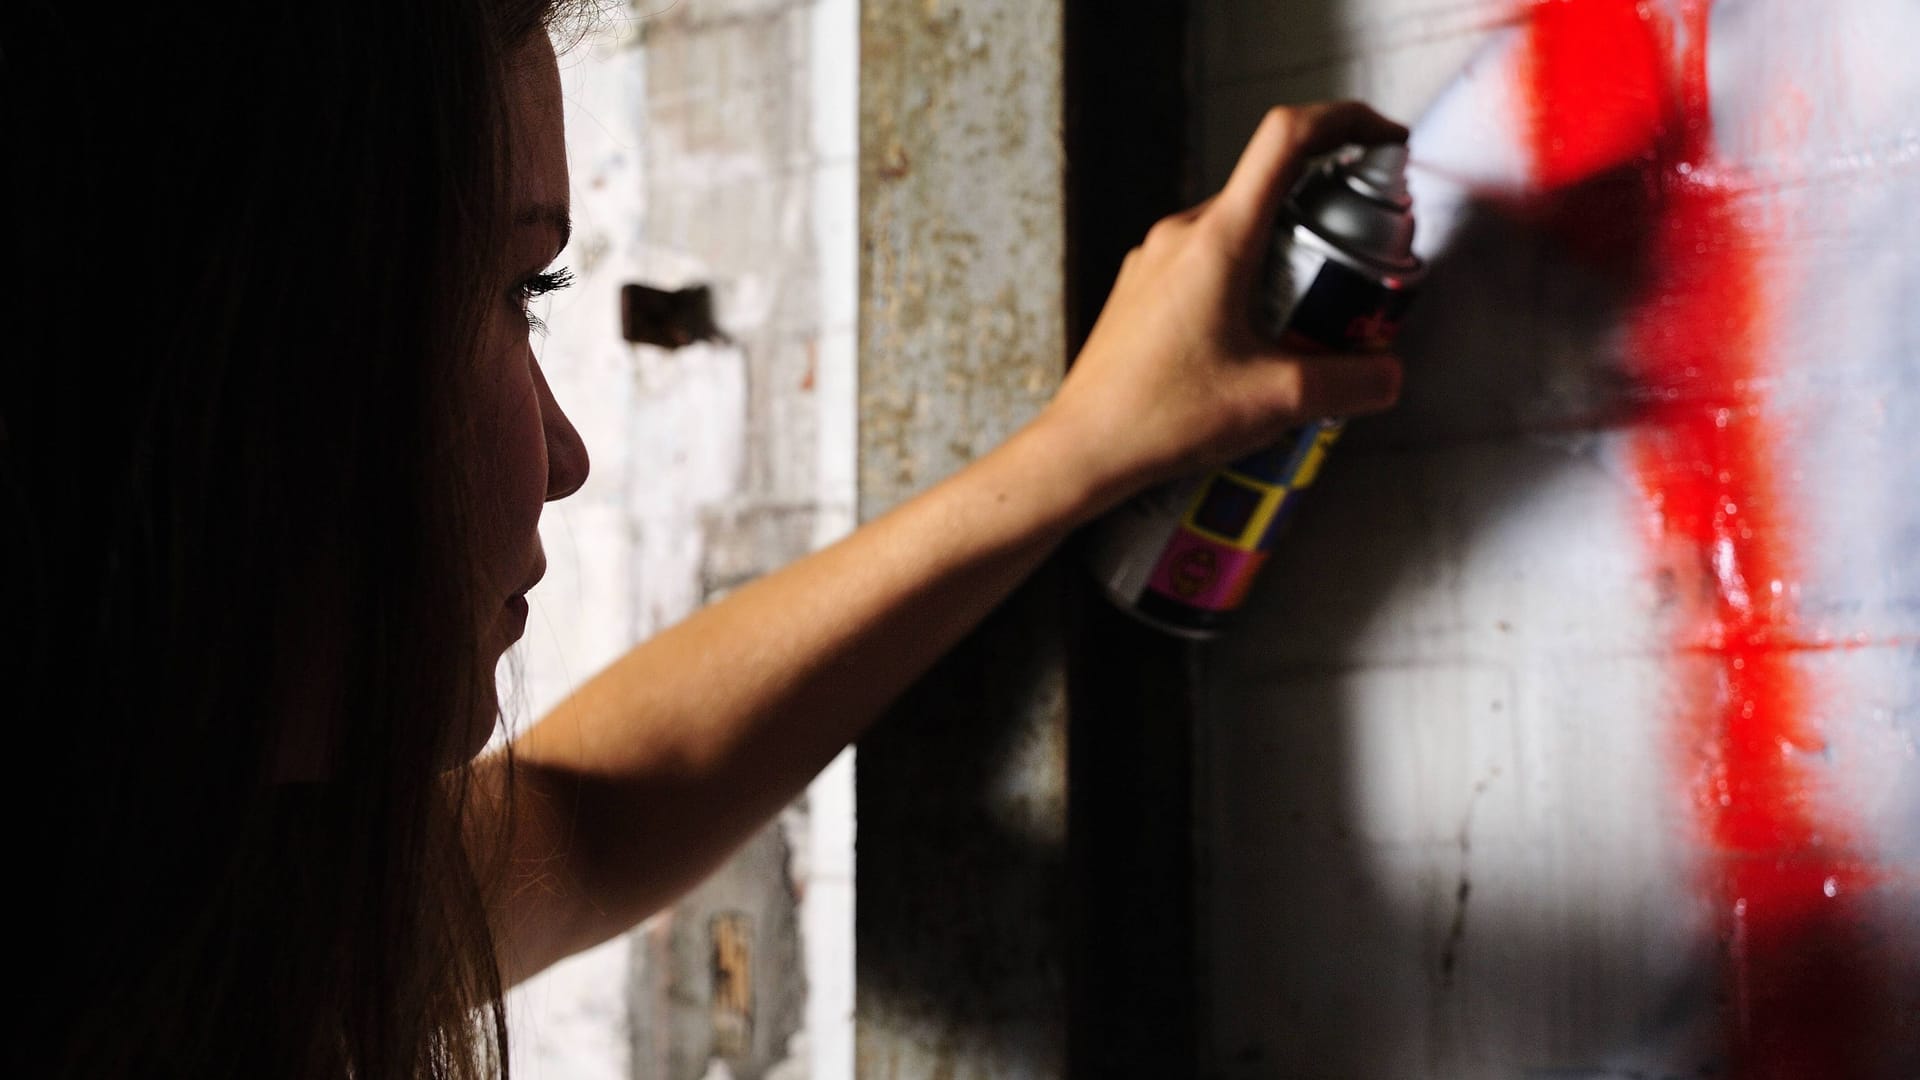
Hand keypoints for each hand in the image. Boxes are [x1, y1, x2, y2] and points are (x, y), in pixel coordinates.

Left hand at [1041, 101, 1409, 510]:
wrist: (1083, 450)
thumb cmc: (1163, 417)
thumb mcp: (1277, 402)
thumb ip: (1351, 384)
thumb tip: (1388, 374)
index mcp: (1219, 239)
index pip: (1288, 138)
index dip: (1346, 120)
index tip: (1382, 139)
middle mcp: (1182, 234)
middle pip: (1270, 190)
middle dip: (1324, 219)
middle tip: (1353, 272)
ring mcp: (1155, 259)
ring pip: (1238, 230)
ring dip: (1283, 257)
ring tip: (1304, 321)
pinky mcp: (1141, 289)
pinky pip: (1206, 263)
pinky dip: (1245, 283)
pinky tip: (1254, 343)